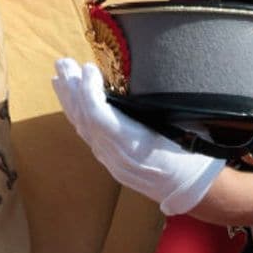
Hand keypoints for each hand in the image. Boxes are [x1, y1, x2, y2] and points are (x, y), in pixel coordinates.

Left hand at [52, 59, 224, 214]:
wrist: (193, 189)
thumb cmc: (191, 152)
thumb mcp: (180, 124)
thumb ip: (155, 105)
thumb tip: (138, 75)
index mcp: (135, 146)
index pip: (100, 118)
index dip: (89, 92)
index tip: (87, 67)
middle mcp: (117, 156)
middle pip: (86, 119)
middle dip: (72, 90)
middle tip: (63, 63)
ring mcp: (111, 161)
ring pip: (83, 127)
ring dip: (70, 99)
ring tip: (59, 77)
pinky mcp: (112, 162)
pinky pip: (88, 136)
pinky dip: (77, 114)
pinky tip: (71, 102)